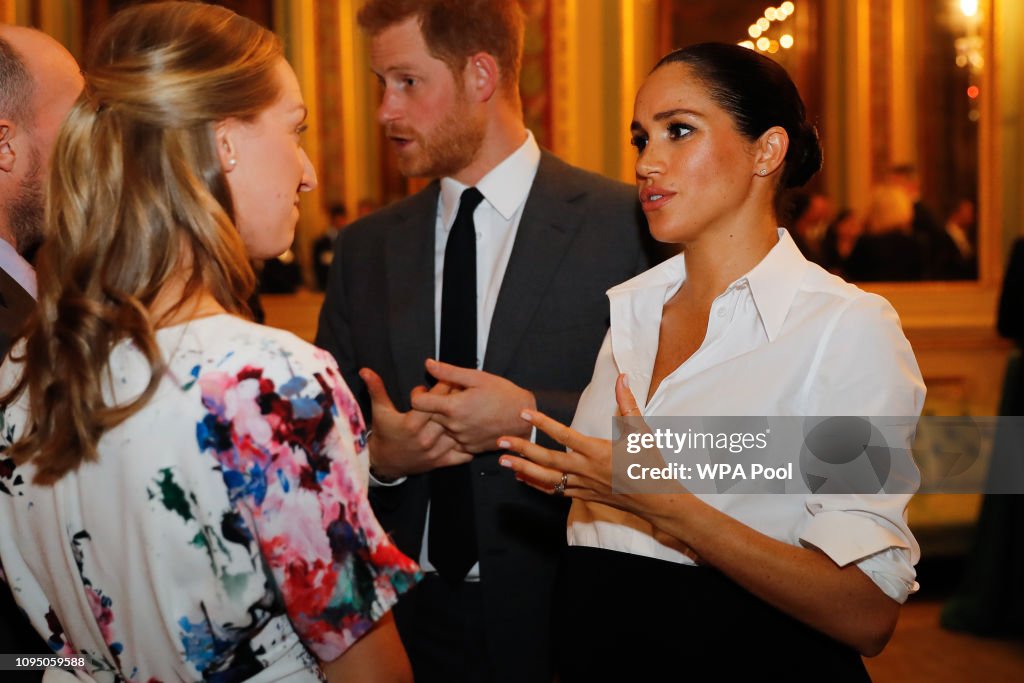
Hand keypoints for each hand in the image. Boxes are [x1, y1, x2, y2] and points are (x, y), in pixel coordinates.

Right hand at [360, 368, 471, 478]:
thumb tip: (366, 371)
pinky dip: (468, 445)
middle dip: (458, 400)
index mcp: (412, 424)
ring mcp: (434, 452)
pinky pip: (462, 454)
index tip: (448, 378)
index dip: (442, 387)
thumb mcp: (379, 411)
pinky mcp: (440, 462)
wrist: (384, 463)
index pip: (434, 401)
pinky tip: (470, 434)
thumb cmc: (384, 434)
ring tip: (471, 409)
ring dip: (465, 421)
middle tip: (467, 390)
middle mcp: (425, 438)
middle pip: (449, 415)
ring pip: (458, 433)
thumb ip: (376, 389)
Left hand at [409, 359, 536, 452]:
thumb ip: (449, 372)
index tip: (424, 390)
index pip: (418, 403)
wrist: (524, 418)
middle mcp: (455, 426)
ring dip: (446, 419)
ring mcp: (462, 439)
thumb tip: (429, 364)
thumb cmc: (504, 395)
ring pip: (441, 429)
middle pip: (428, 416)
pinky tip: (469, 421)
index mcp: (453, 407)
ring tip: (463, 409)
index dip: (417, 394)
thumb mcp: (477, 377)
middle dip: (434, 406)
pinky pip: (454, 440)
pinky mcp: (470, 448)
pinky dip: (457, 431)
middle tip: (449, 396)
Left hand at [497, 374, 697, 562]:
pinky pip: (555, 491)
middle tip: (500, 441)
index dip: (543, 423)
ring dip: (523, 469)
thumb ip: (628, 404)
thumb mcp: (641, 432)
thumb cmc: (650, 464)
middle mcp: (586, 469)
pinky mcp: (583, 495)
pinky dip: (537, 484)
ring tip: (503, 461)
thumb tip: (623, 378)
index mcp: (597, 451)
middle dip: (522, 449)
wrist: (657, 500)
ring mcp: (583, 485)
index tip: (524, 413)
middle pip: (547, 459)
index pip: (564, 434)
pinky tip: (523, 478)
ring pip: (547, 478)